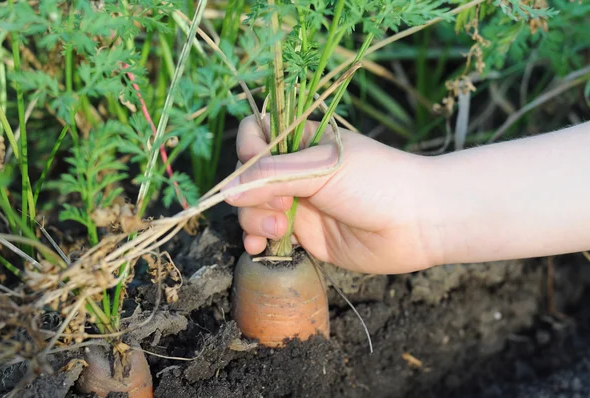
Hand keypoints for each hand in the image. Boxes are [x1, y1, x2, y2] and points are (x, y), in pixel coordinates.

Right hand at [224, 115, 439, 274]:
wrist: (418, 223)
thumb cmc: (378, 182)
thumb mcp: (323, 168)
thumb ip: (272, 176)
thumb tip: (226, 189)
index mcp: (302, 142)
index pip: (255, 135)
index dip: (247, 151)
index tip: (258, 169)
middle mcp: (296, 171)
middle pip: (247, 177)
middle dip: (251, 194)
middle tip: (281, 206)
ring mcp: (298, 204)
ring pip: (252, 208)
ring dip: (252, 219)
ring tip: (276, 230)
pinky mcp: (304, 235)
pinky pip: (266, 236)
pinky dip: (257, 240)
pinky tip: (260, 247)